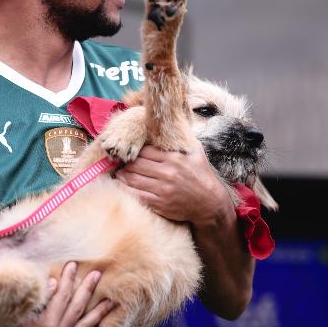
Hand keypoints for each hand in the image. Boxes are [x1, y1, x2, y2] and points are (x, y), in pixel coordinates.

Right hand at [3, 262, 115, 326]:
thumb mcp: (19, 319)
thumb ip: (38, 301)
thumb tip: (53, 283)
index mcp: (47, 324)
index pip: (61, 296)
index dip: (67, 279)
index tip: (72, 265)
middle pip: (77, 307)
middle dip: (88, 289)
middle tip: (97, 274)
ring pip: (85, 325)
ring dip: (99, 312)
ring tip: (111, 301)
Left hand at [115, 145, 230, 225]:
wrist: (210, 202)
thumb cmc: (202, 174)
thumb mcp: (196, 151)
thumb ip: (182, 138)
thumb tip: (169, 122)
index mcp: (175, 158)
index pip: (146, 151)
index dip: (135, 150)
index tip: (129, 150)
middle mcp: (168, 173)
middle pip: (136, 164)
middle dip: (125, 162)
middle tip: (119, 161)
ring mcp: (163, 189)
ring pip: (133, 179)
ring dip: (121, 175)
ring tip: (117, 172)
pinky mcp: (160, 204)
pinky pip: (136, 195)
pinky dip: (125, 189)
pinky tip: (120, 185)